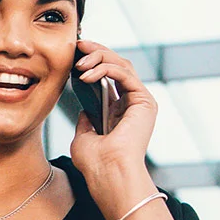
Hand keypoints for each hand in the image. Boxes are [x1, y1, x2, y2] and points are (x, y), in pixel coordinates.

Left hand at [68, 39, 157, 198]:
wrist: (108, 174)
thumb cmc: (96, 164)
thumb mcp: (84, 137)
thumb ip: (86, 121)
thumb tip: (85, 109)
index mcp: (119, 112)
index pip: (108, 77)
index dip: (93, 61)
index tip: (75, 54)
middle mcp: (132, 104)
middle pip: (117, 66)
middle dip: (97, 51)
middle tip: (78, 45)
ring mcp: (140, 102)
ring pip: (122, 65)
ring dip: (99, 58)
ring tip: (79, 63)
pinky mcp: (144, 101)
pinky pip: (125, 74)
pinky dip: (106, 69)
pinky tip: (87, 74)